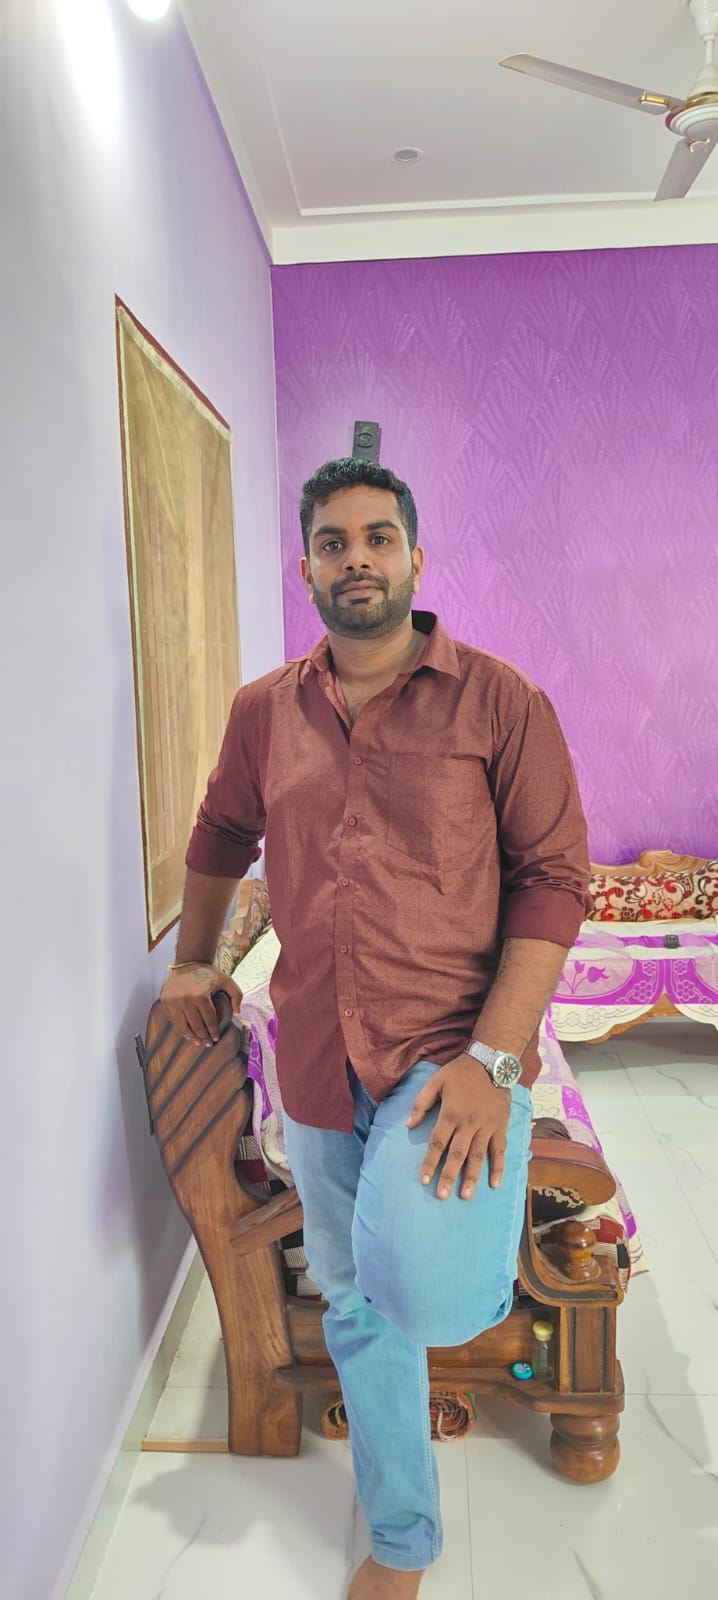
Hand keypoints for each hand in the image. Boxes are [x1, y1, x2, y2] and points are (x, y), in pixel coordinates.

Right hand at [159, 965, 242, 1047]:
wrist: (188, 962)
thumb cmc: (208, 974)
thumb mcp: (226, 980)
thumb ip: (237, 994)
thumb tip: (237, 1012)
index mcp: (200, 995)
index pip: (208, 1020)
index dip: (213, 1031)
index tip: (216, 1038)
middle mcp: (184, 999)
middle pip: (195, 1025)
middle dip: (203, 1037)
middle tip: (207, 1044)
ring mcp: (173, 1000)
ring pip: (182, 1025)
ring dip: (190, 1036)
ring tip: (197, 1042)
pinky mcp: (165, 1001)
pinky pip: (173, 1019)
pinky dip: (180, 1027)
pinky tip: (187, 1032)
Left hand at [406, 1054, 510, 1199]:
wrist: (491, 1063)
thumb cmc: (460, 1073)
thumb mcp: (435, 1081)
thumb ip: (421, 1103)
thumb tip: (408, 1125)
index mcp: (451, 1113)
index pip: (438, 1143)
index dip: (430, 1162)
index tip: (424, 1180)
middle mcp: (468, 1123)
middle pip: (457, 1154)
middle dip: (449, 1176)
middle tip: (442, 1196)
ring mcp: (486, 1126)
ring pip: (478, 1156)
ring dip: (472, 1177)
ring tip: (466, 1196)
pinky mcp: (500, 1127)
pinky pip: (500, 1150)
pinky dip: (499, 1167)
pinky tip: (495, 1184)